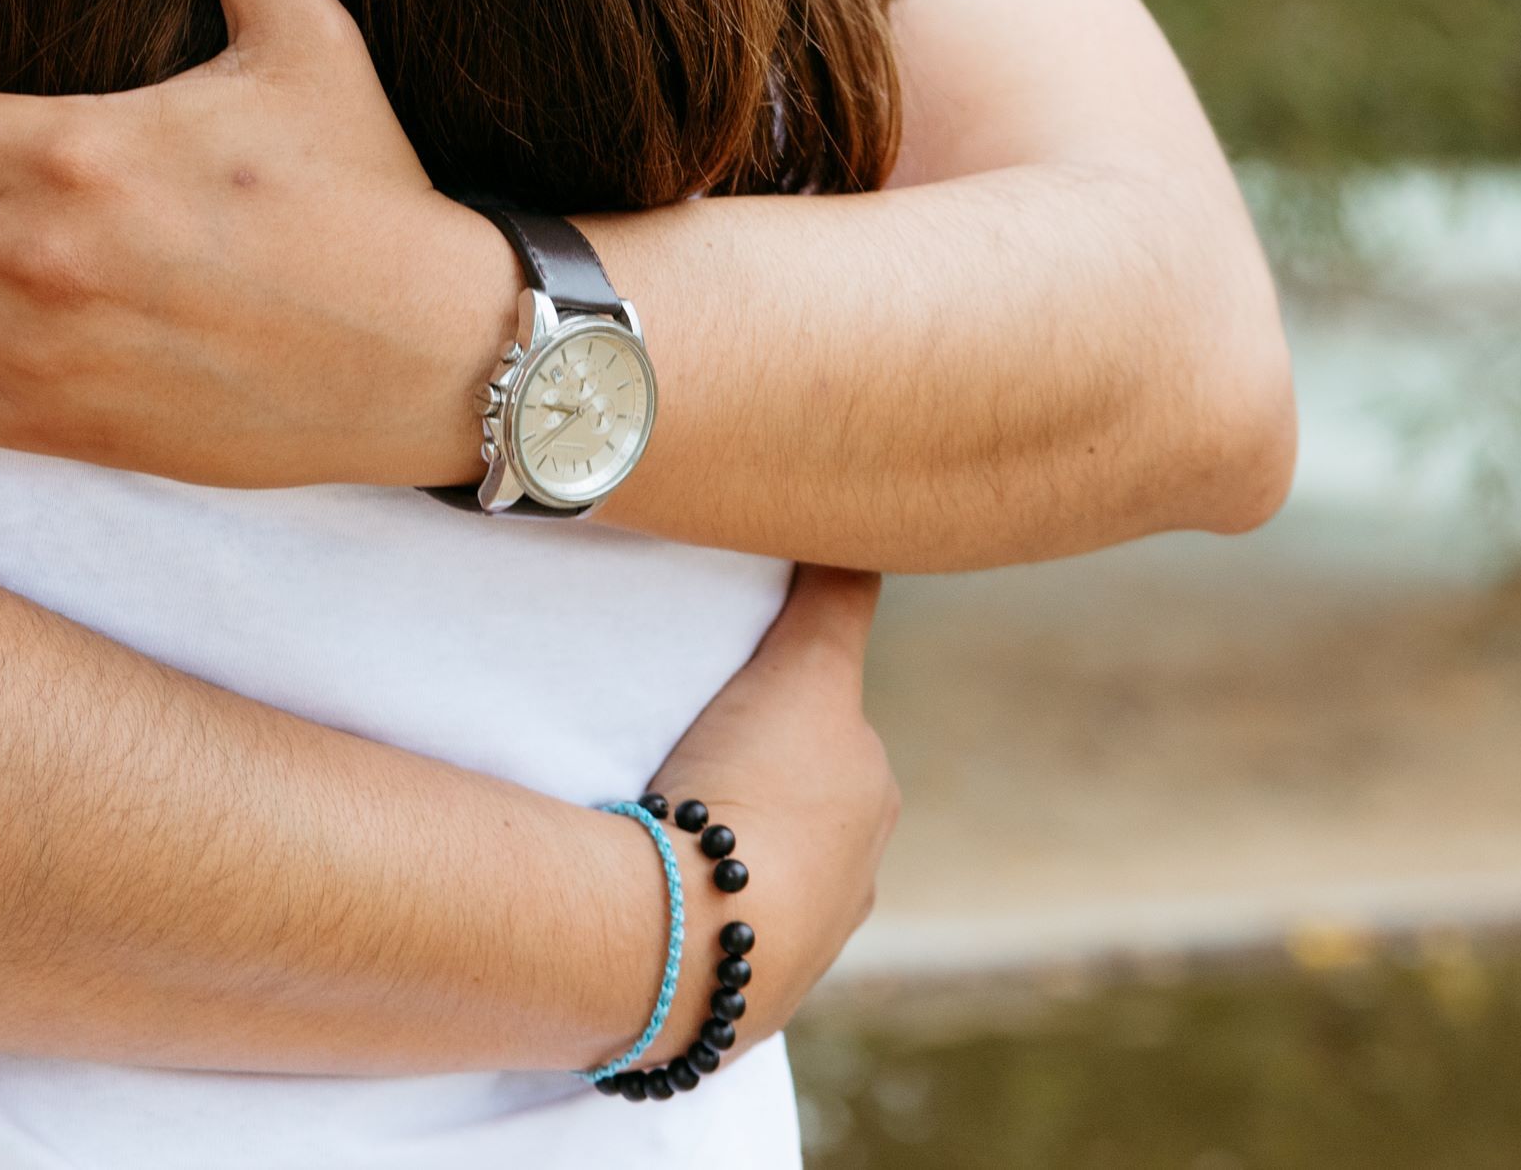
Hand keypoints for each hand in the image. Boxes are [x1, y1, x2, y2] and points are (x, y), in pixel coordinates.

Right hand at [619, 567, 894, 1061]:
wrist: (698, 934)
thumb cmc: (757, 791)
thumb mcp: (803, 671)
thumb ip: (834, 602)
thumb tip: (871, 532)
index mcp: (871, 798)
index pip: (834, 734)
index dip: (785, 708)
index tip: (731, 698)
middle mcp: (854, 875)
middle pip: (800, 804)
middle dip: (754, 781)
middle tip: (679, 748)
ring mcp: (799, 941)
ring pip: (758, 869)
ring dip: (721, 848)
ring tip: (651, 817)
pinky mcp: (738, 989)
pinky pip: (713, 923)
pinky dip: (691, 903)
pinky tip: (649, 885)